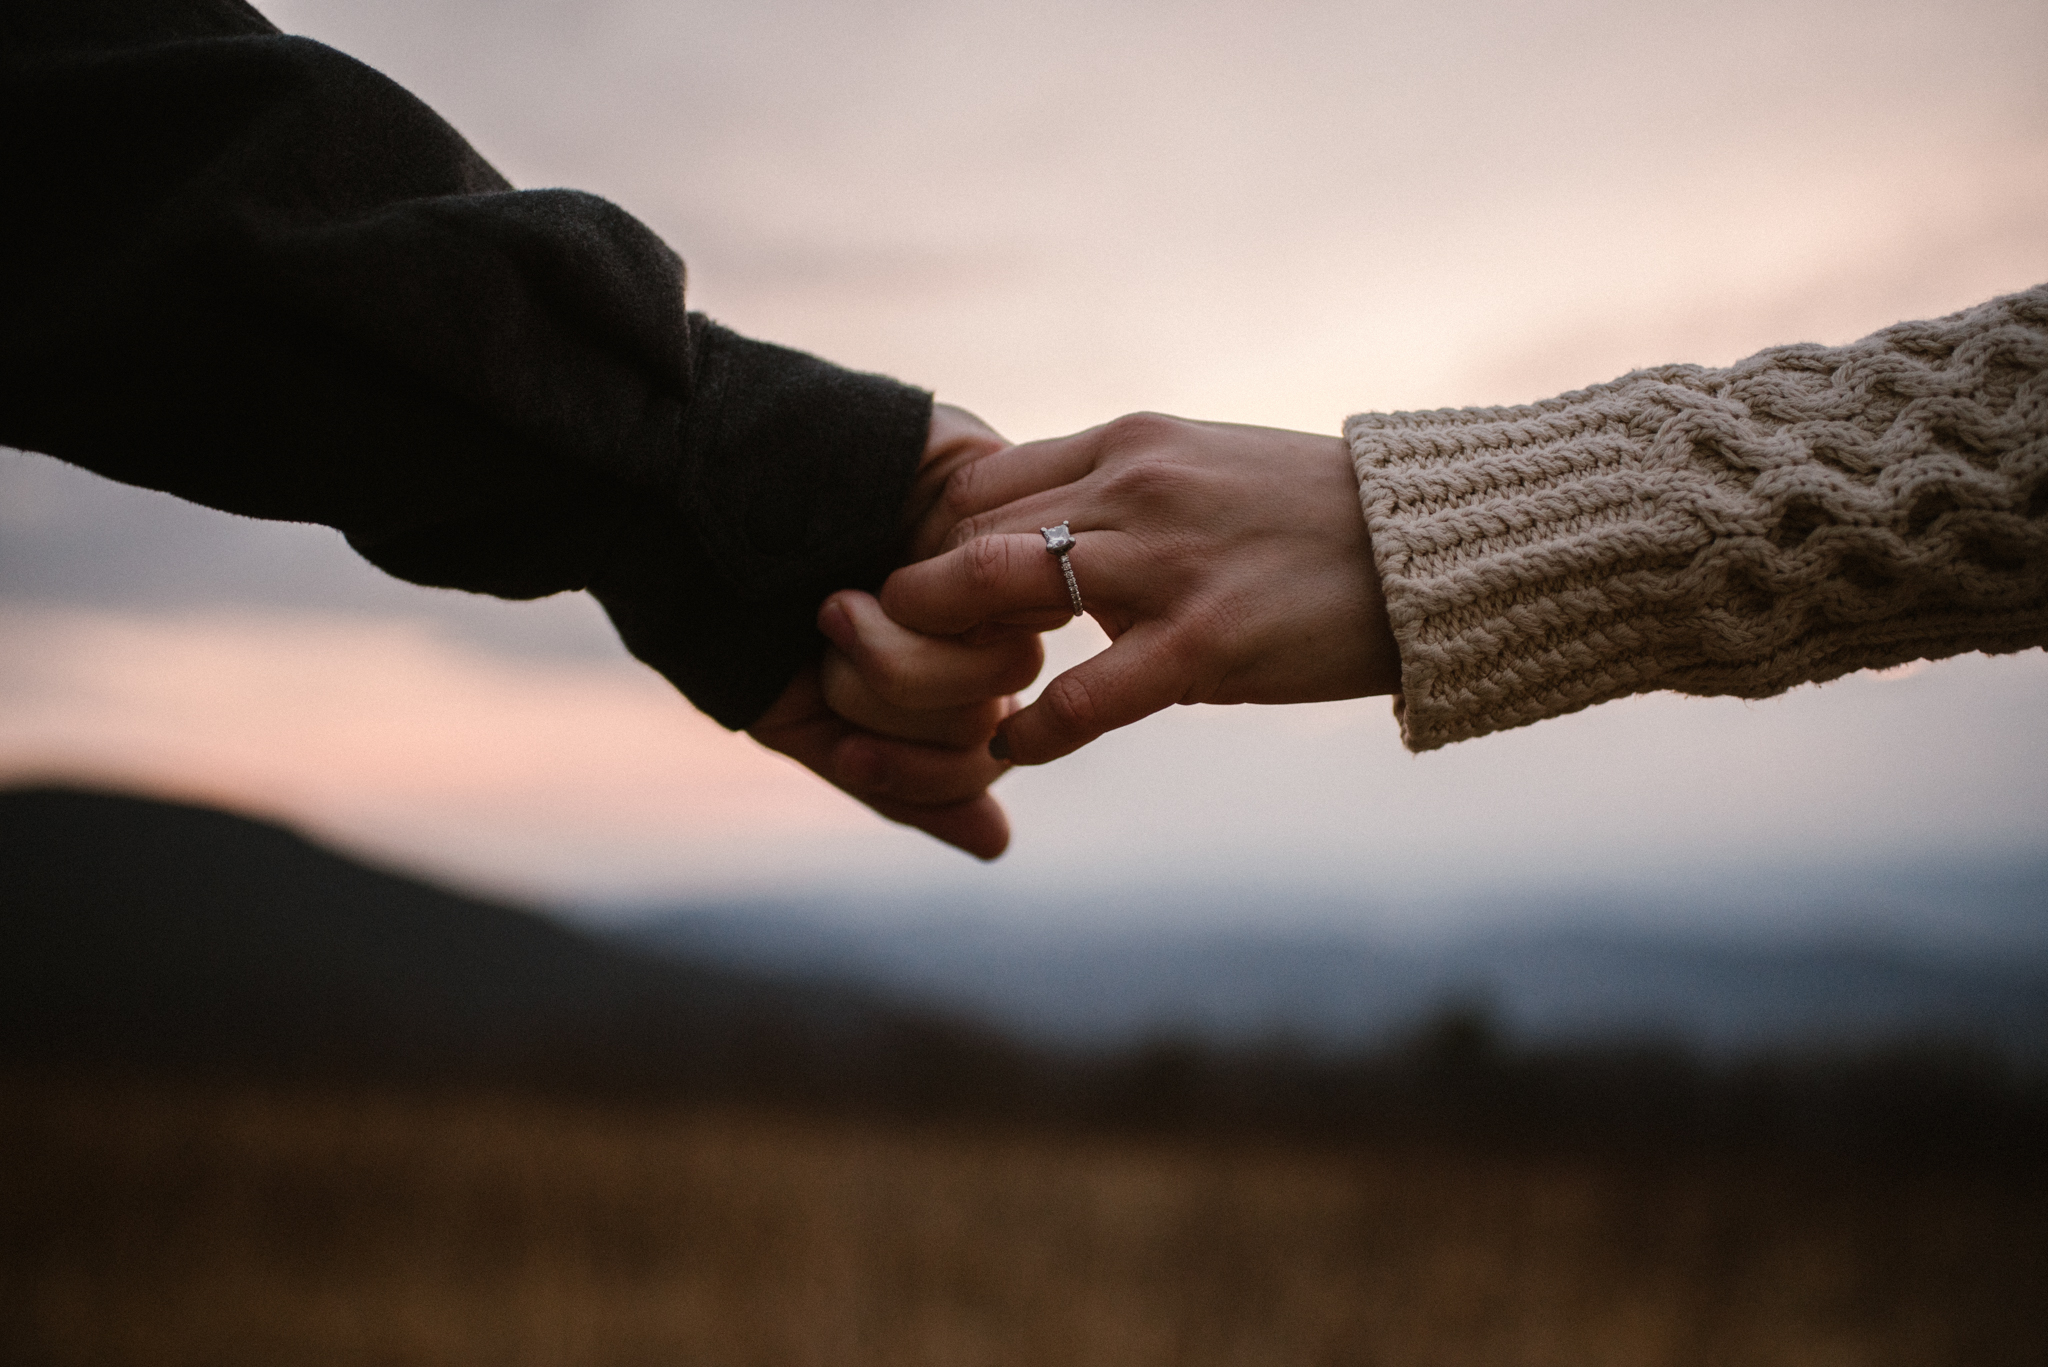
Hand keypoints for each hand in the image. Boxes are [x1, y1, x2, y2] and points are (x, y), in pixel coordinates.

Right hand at [748, 402, 1035, 857]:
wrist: (675, 502)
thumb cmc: (727, 612)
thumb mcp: (804, 719)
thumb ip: (903, 784)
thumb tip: (999, 843)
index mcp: (939, 673)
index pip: (979, 758)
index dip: (912, 772)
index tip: (842, 747)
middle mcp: (973, 621)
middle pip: (991, 716)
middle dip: (894, 698)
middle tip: (825, 636)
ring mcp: (989, 559)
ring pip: (1009, 663)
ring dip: (903, 655)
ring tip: (835, 603)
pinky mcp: (994, 493)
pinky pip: (1013, 586)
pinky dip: (935, 603)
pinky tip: (883, 577)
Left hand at [881, 413, 1400, 764]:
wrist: (1430, 546)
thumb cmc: (1311, 520)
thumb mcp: (1203, 471)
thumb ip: (1119, 498)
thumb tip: (1042, 545)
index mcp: (1129, 442)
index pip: (979, 483)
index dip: (938, 547)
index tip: (936, 603)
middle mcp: (1135, 486)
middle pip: (968, 529)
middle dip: (920, 597)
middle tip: (907, 658)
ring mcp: (1168, 561)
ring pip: (999, 585)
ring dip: (951, 649)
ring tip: (949, 696)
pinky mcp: (1206, 640)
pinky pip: (1082, 696)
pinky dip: (1030, 731)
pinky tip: (1013, 748)